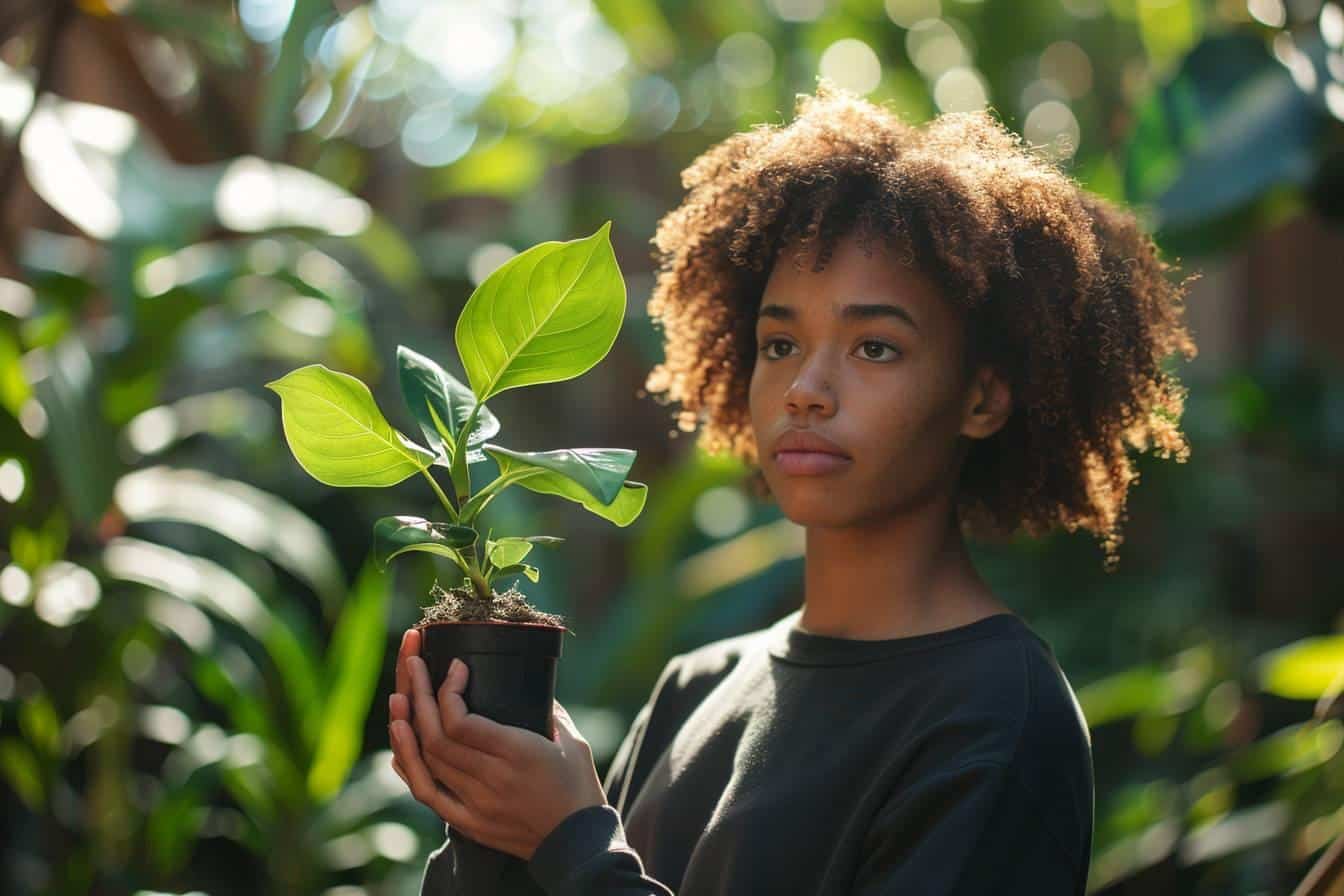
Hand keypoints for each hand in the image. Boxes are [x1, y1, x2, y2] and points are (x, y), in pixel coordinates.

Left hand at [388, 628, 607, 861]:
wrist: (576, 843)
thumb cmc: (579, 787)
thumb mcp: (572, 741)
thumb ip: (550, 710)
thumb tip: (531, 682)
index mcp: (518, 754)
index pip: (461, 722)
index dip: (449, 691)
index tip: (456, 667)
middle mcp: (491, 780)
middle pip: (437, 738)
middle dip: (420, 695)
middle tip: (414, 665)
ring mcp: (475, 804)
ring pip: (426, 763)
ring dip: (407, 727)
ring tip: (398, 696)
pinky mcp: (468, 822)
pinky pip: (428, 792)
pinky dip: (409, 765)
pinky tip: (401, 740)